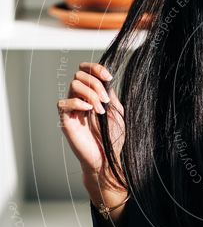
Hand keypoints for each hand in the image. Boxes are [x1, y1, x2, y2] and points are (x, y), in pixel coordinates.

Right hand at [57, 61, 124, 186]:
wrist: (107, 157)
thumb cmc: (112, 138)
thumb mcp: (116, 112)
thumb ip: (110, 95)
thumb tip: (106, 79)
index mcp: (92, 94)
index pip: (86, 71)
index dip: (95, 68)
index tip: (108, 77)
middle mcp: (80, 98)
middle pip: (79, 75)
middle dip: (95, 85)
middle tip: (105, 102)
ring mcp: (72, 109)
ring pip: (73, 85)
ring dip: (90, 95)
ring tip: (99, 110)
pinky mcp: (65, 120)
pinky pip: (63, 103)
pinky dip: (77, 102)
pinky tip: (89, 111)